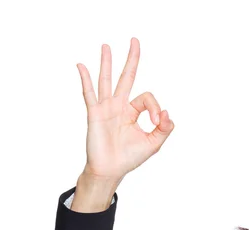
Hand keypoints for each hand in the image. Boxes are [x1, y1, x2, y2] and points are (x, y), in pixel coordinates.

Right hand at [76, 37, 173, 181]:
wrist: (110, 170)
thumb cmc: (129, 157)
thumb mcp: (153, 143)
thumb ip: (164, 129)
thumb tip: (167, 113)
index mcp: (133, 112)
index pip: (147, 97)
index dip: (155, 106)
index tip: (157, 120)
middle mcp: (119, 106)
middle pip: (126, 77)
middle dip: (132, 59)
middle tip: (135, 40)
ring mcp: (106, 108)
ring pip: (106, 80)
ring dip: (107, 63)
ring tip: (107, 46)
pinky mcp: (94, 114)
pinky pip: (89, 94)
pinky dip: (85, 79)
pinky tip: (81, 65)